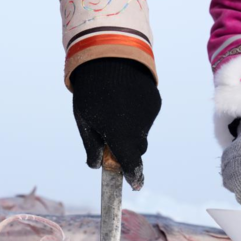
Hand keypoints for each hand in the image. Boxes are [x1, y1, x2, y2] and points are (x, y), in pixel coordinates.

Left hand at [71, 58, 160, 190]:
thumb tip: (95, 165)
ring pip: (142, 131)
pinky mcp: (155, 102)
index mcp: (120, 135)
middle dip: (127, 149)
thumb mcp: (84, 119)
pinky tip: (125, 100)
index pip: (130, 163)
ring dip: (131, 129)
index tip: (134, 184)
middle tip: (112, 139)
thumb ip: (91, 145)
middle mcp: (140, 127)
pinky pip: (146, 116)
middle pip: (137, 149)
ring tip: (115, 110)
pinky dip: (137, 115)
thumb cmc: (91, 91)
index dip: (132, 176)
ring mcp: (150, 114)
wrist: (110, 55)